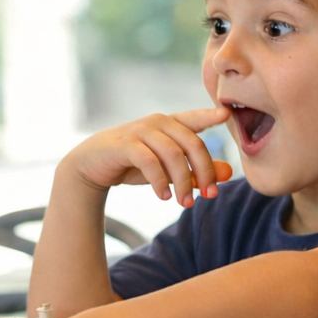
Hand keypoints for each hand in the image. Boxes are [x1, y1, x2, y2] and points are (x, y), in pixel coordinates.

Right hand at [64, 108, 233, 207]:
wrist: (90, 167)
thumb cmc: (132, 164)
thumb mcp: (166, 168)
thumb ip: (195, 169)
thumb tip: (228, 173)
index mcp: (170, 124)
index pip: (195, 118)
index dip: (210, 115)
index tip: (226, 114)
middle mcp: (157, 122)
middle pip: (192, 142)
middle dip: (204, 171)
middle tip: (210, 195)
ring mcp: (140, 131)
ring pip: (173, 154)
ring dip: (182, 181)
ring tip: (184, 203)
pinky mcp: (124, 145)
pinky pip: (149, 161)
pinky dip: (159, 181)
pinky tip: (164, 197)